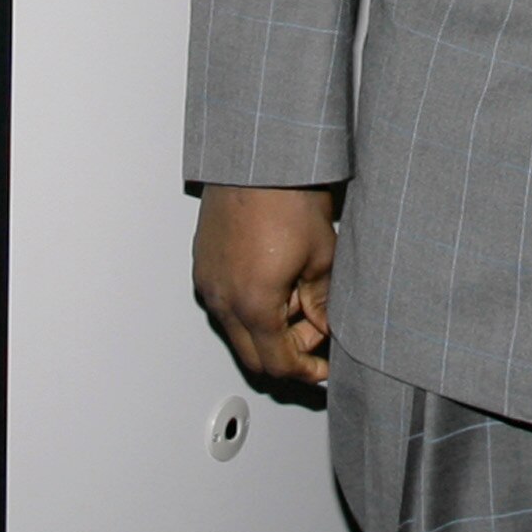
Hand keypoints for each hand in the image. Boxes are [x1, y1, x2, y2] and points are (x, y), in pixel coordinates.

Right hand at [194, 184, 337, 386]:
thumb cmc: (288, 196)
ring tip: (301, 297)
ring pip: (238, 330)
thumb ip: (323, 302)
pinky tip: (278, 281)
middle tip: (318, 332)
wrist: (257, 159)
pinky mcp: (204, 265)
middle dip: (289, 352)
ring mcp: (209, 282)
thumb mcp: (321, 255)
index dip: (305, 372)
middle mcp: (222, 299)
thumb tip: (327, 327)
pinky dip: (251, 306)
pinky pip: (226, 303)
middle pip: (254, 355)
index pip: (277, 363)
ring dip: (269, 328)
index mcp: (253, 304)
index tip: (323, 368)